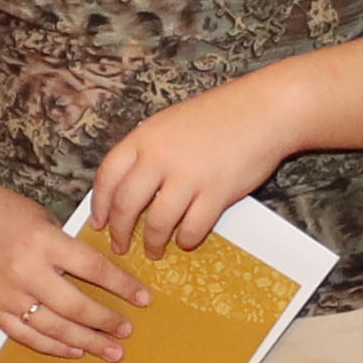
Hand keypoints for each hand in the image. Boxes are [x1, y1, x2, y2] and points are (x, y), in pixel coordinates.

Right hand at [0, 187, 151, 362]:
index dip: (122, 286)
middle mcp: (26, 272)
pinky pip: (27, 337)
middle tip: (127, 330)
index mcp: (43, 242)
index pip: (93, 269)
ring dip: (87, 341)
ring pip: (55, 328)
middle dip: (106, 321)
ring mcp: (7, 295)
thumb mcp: (42, 217)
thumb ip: (66, 246)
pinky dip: (53, 346)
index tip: (143, 298)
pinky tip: (74, 350)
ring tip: (111, 350)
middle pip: (76, 306)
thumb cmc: (0, 212)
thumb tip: (98, 274)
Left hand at [82, 78, 303, 257]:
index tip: (98, 222)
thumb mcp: (170, 122)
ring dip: (153, 242)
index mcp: (145, 136)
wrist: (264, 111)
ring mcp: (189, 176)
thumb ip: (148, 149)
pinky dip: (186, 239)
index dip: (99, 204)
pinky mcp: (217, 193)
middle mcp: (161, 157)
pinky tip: (186, 240)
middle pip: (127, 204)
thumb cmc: (219, 115)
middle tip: (119, 245)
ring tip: (153, 251)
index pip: (107, 175)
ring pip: (158, 222)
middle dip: (119, 231)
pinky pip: (193, 228)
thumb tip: (126, 184)